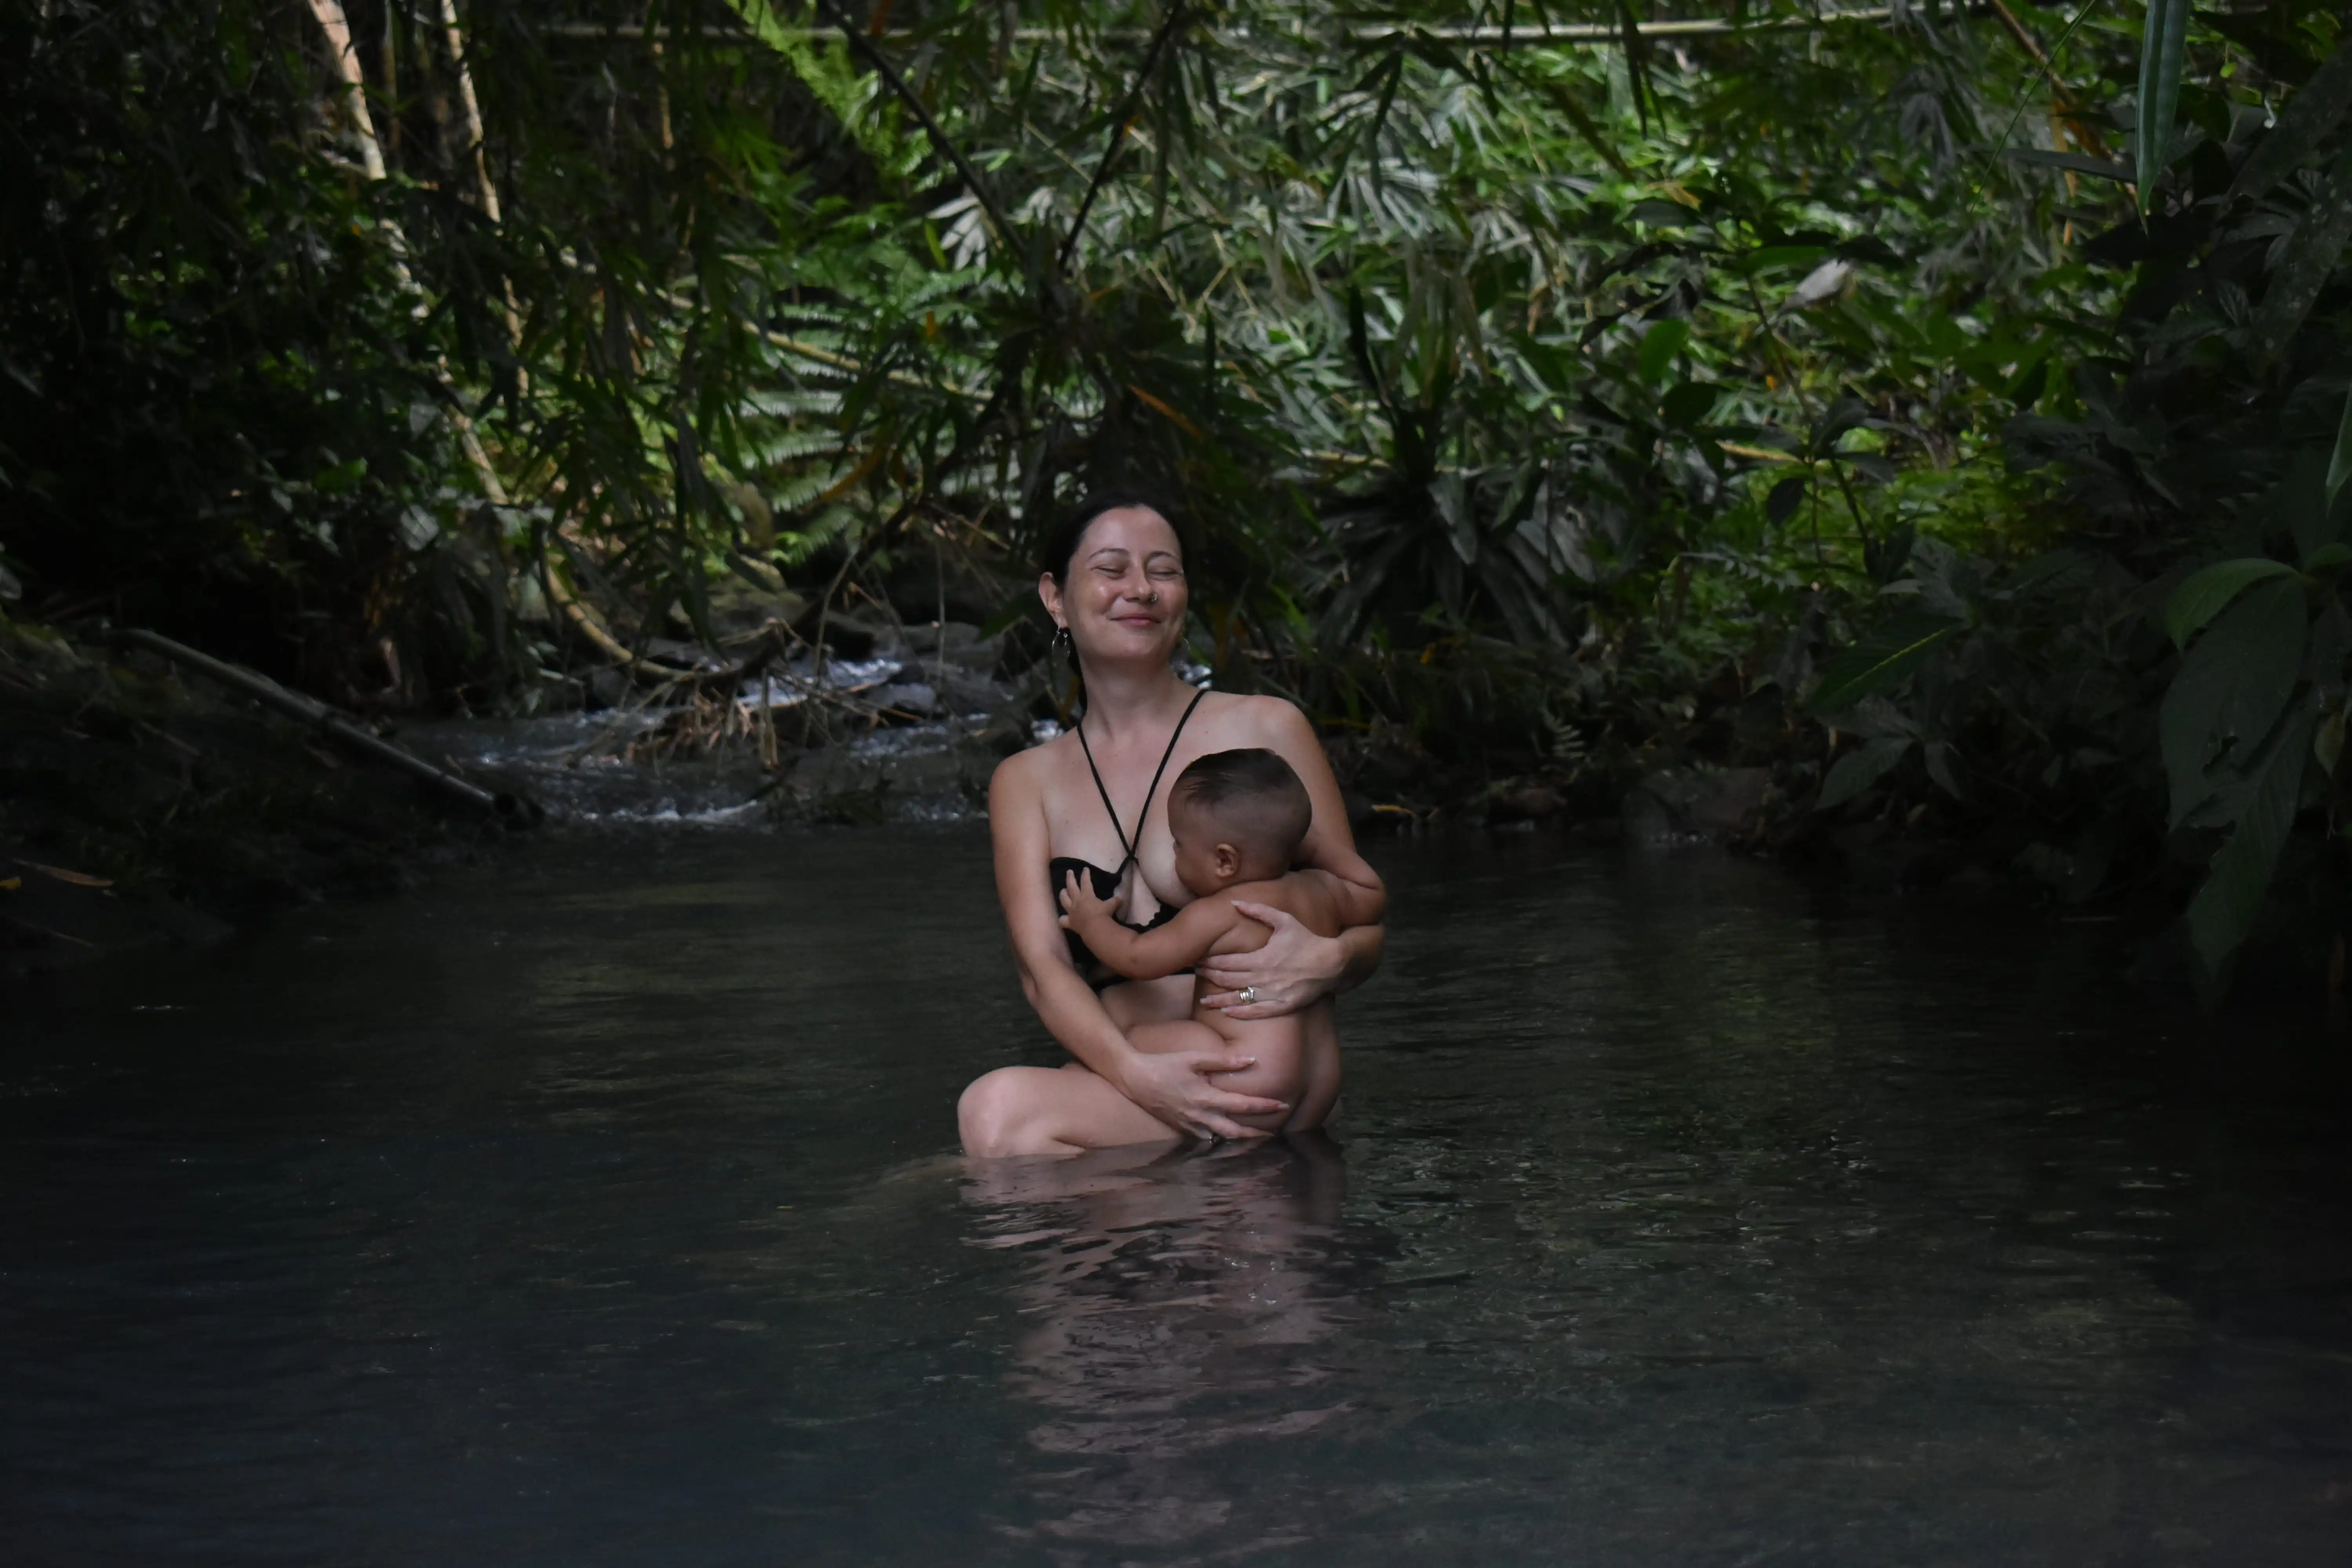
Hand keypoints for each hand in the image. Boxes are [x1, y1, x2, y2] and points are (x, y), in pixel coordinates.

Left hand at [1057, 867, 1110, 931]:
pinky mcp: (1069, 922)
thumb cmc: (1103, 915)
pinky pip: (1063, 920)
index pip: (1085, 881)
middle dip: (1070, 877)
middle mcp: (1077, 901)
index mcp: (1087, 895)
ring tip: (1063, 890)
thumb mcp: (1111, 906)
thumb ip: (1115, 901)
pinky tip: (1063, 918)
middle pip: (1071, 886)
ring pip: (1063, 900)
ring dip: (1062, 894)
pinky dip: (1063, 918)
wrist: (1094, 928)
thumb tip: (1121, 899)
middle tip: (1069, 871)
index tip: (1085, 869)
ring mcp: (1071, 911)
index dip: (1085, 874)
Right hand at [1118, 1046, 1285, 1141]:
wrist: (1135, 1079)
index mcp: (1206, 1098)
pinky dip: (1219, 1137)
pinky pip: (1205, 1137)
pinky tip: (1226, 1132)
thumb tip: (1250, 1060)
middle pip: (1235, 1132)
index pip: (1242, 1105)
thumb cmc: (1165, 1065)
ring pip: (1220, 1138)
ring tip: (1255, 1135)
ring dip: (1239, 1138)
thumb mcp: (1194, 1058)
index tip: (1281, 1105)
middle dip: (1256, 1133)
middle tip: (1273, 1133)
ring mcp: (1190, 1125)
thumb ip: (1223, 1061)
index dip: (1264, 1106)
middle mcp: (1200, 1116)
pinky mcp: (1182, 1128)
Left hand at [1196, 902, 1344, 1018]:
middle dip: (1210, 977)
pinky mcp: (1282, 1006)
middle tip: (1197, 974)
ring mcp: (1272, 994)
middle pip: (1228, 980)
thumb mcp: (1284, 921)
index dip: (1210, 962)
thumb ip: (1258, 911)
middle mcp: (1263, 978)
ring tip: (1203, 1002)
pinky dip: (1240, 1013)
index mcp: (1261, 958)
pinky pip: (1256, 1012)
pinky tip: (1227, 1012)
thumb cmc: (1307, 940)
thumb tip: (1234, 902)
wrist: (1331, 963)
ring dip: (1218, 1000)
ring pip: (1238, 999)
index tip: (1198, 960)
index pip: (1227, 962)